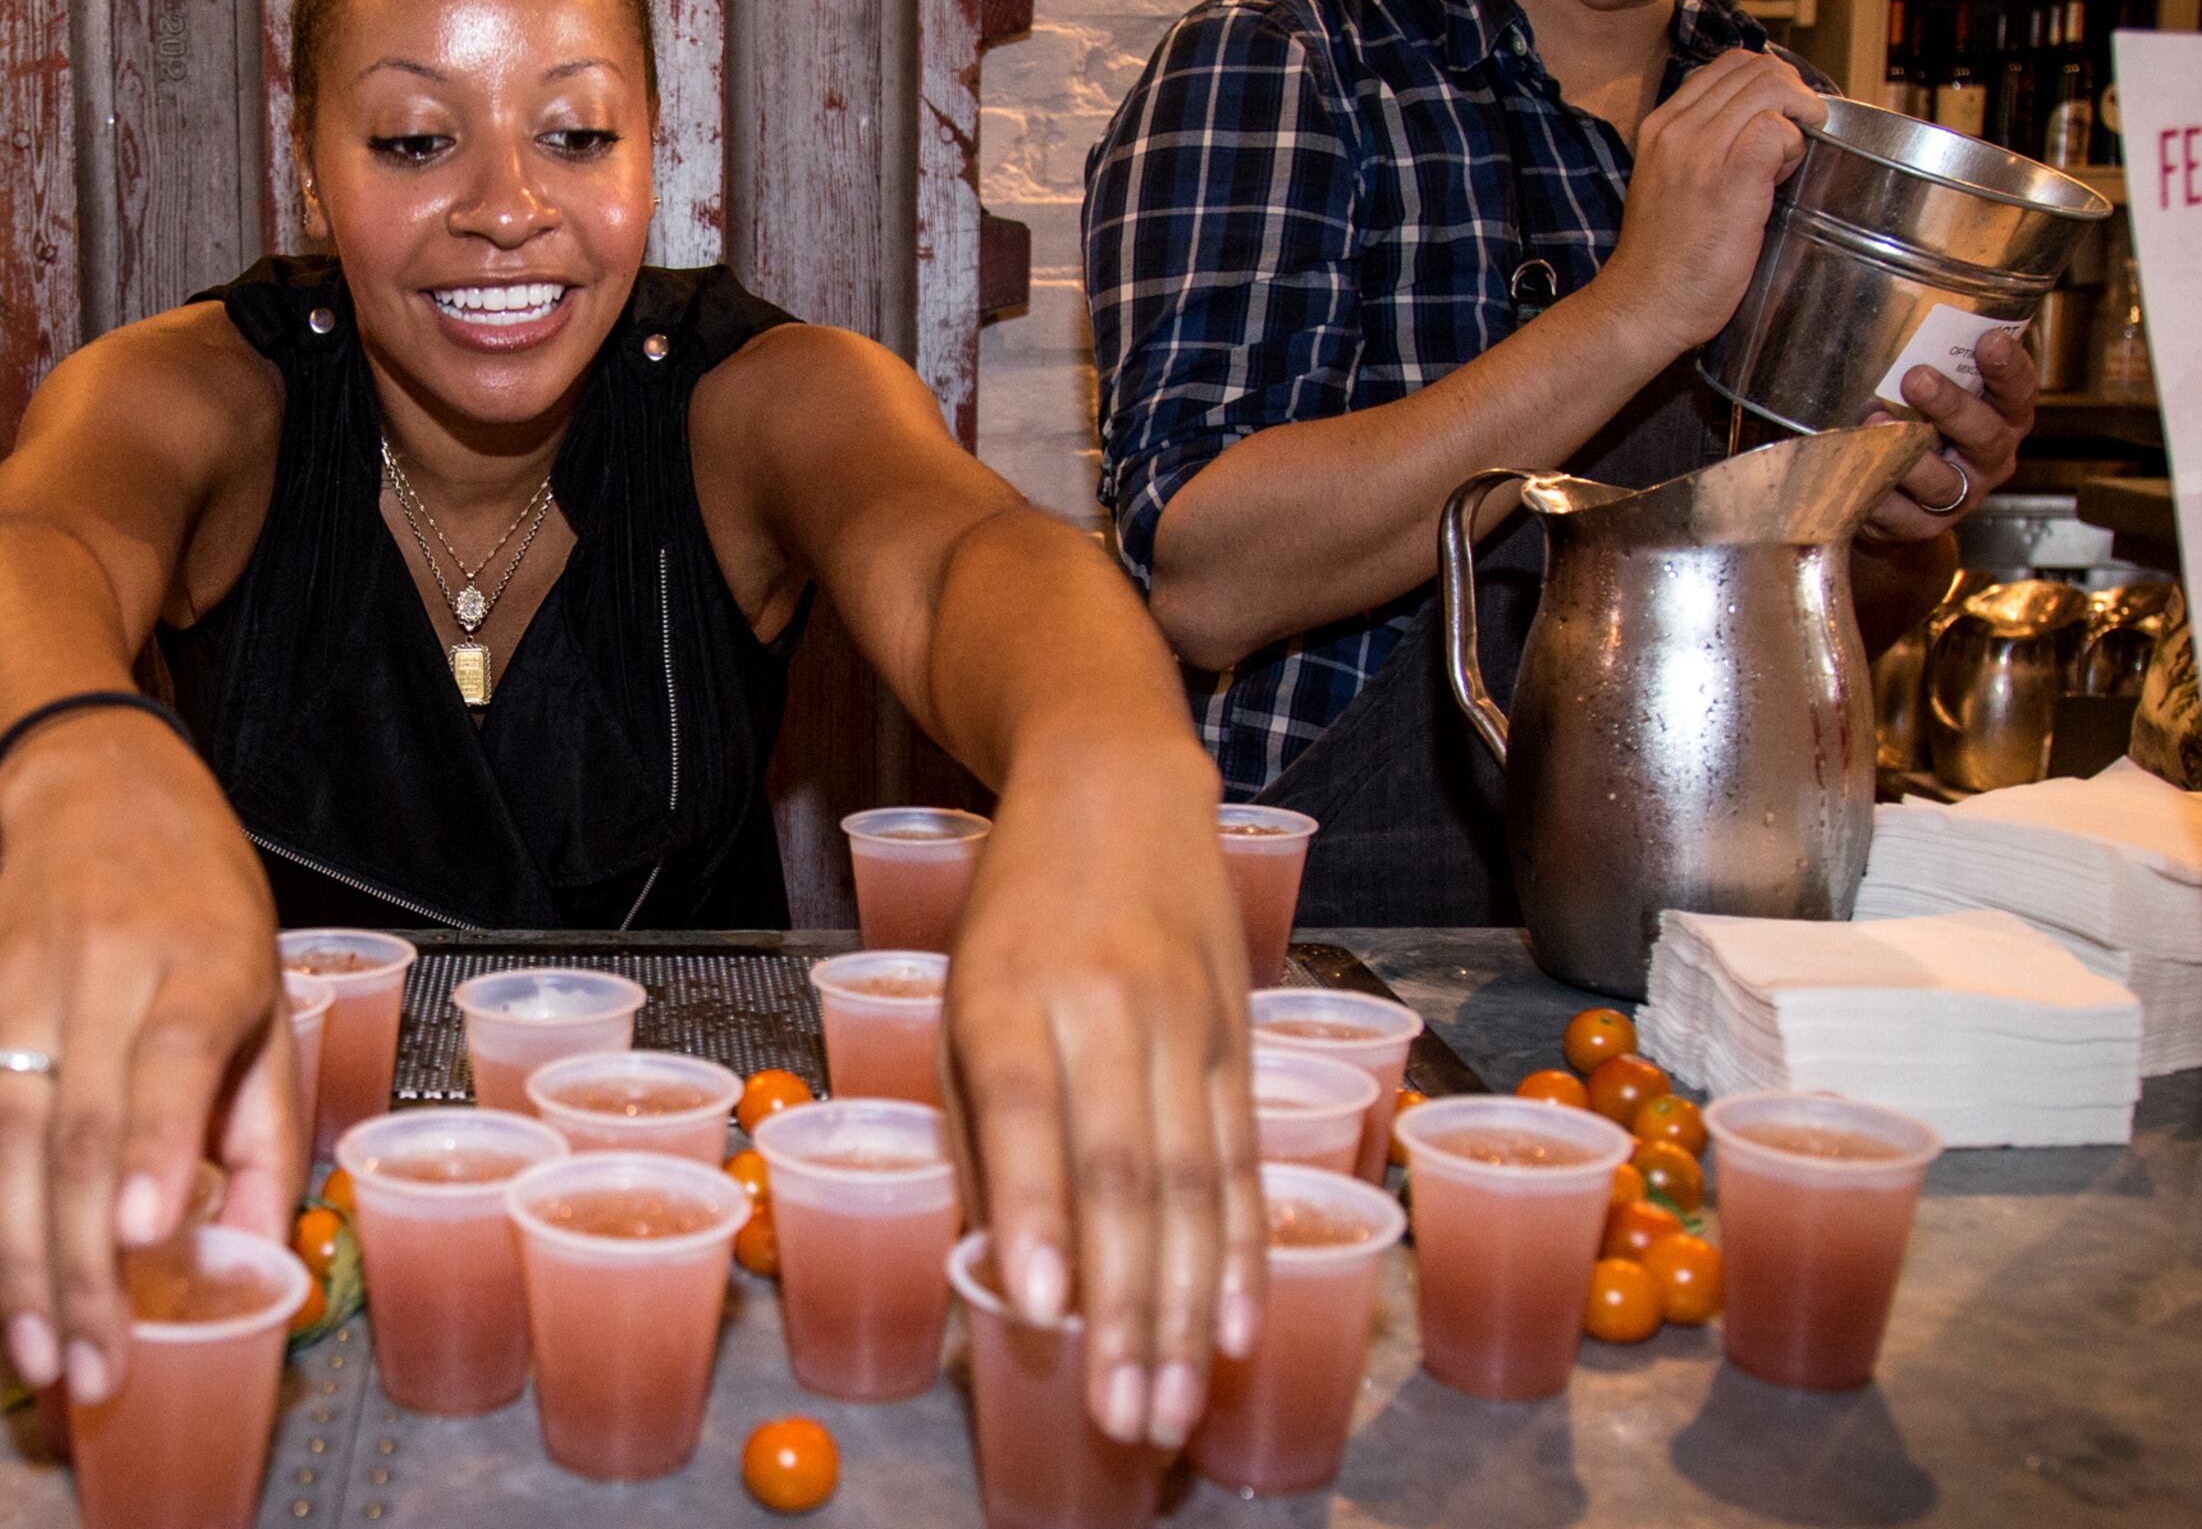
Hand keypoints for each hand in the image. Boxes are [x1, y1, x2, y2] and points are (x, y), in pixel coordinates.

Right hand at [0, 714, 297, 1406]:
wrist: (112, 784)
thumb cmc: (207, 910)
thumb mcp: (267, 1000)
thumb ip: (262, 1128)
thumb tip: (254, 1255)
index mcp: (204, 969)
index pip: (169, 1061)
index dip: (153, 1149)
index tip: (141, 1237)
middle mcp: (110, 968)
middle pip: (78, 1125)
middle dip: (78, 1263)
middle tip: (87, 1370)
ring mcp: (25, 970)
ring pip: (2, 1116)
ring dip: (8, 1242)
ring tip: (30, 1343)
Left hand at [944, 750, 1264, 1451]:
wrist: (1114, 786)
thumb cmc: (1013, 912)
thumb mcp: (958, 997)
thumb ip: (977, 1127)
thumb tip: (994, 1266)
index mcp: (1007, 995)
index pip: (1023, 1109)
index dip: (1034, 1213)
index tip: (1040, 1311)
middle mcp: (1101, 1009)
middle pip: (1123, 1172)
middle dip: (1126, 1307)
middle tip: (1125, 1414)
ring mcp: (1182, 1024)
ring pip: (1194, 1183)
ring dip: (1188, 1307)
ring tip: (1177, 1401)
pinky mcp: (1235, 1038)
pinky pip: (1242, 1159)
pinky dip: (1243, 1249)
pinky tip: (1241, 1322)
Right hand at [1590, 50, 1821, 365]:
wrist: (1644, 304)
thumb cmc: (1666, 257)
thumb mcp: (1670, 183)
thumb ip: (1703, 148)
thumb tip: (1761, 128)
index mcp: (1661, 125)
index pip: (1730, 63)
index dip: (1771, 80)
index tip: (1783, 117)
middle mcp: (1677, 129)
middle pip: (1756, 67)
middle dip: (1793, 95)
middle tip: (1798, 138)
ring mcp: (1701, 151)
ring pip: (1772, 89)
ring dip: (1798, 118)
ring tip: (1790, 160)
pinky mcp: (1729, 180)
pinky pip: (1778, 130)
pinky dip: (1794, 147)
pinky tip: (1782, 179)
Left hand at [1860, 327, 2038, 542]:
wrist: (1894, 503)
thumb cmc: (1914, 427)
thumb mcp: (1926, 393)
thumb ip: (1922, 362)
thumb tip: (1876, 305)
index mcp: (2002, 418)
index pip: (2018, 392)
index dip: (2009, 368)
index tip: (1990, 340)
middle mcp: (1989, 458)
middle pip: (1983, 435)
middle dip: (1951, 405)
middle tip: (1917, 378)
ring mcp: (1959, 497)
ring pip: (1943, 481)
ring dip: (1909, 453)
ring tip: (1875, 424)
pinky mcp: (1921, 526)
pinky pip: (1898, 513)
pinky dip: (1874, 491)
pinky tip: (1853, 469)